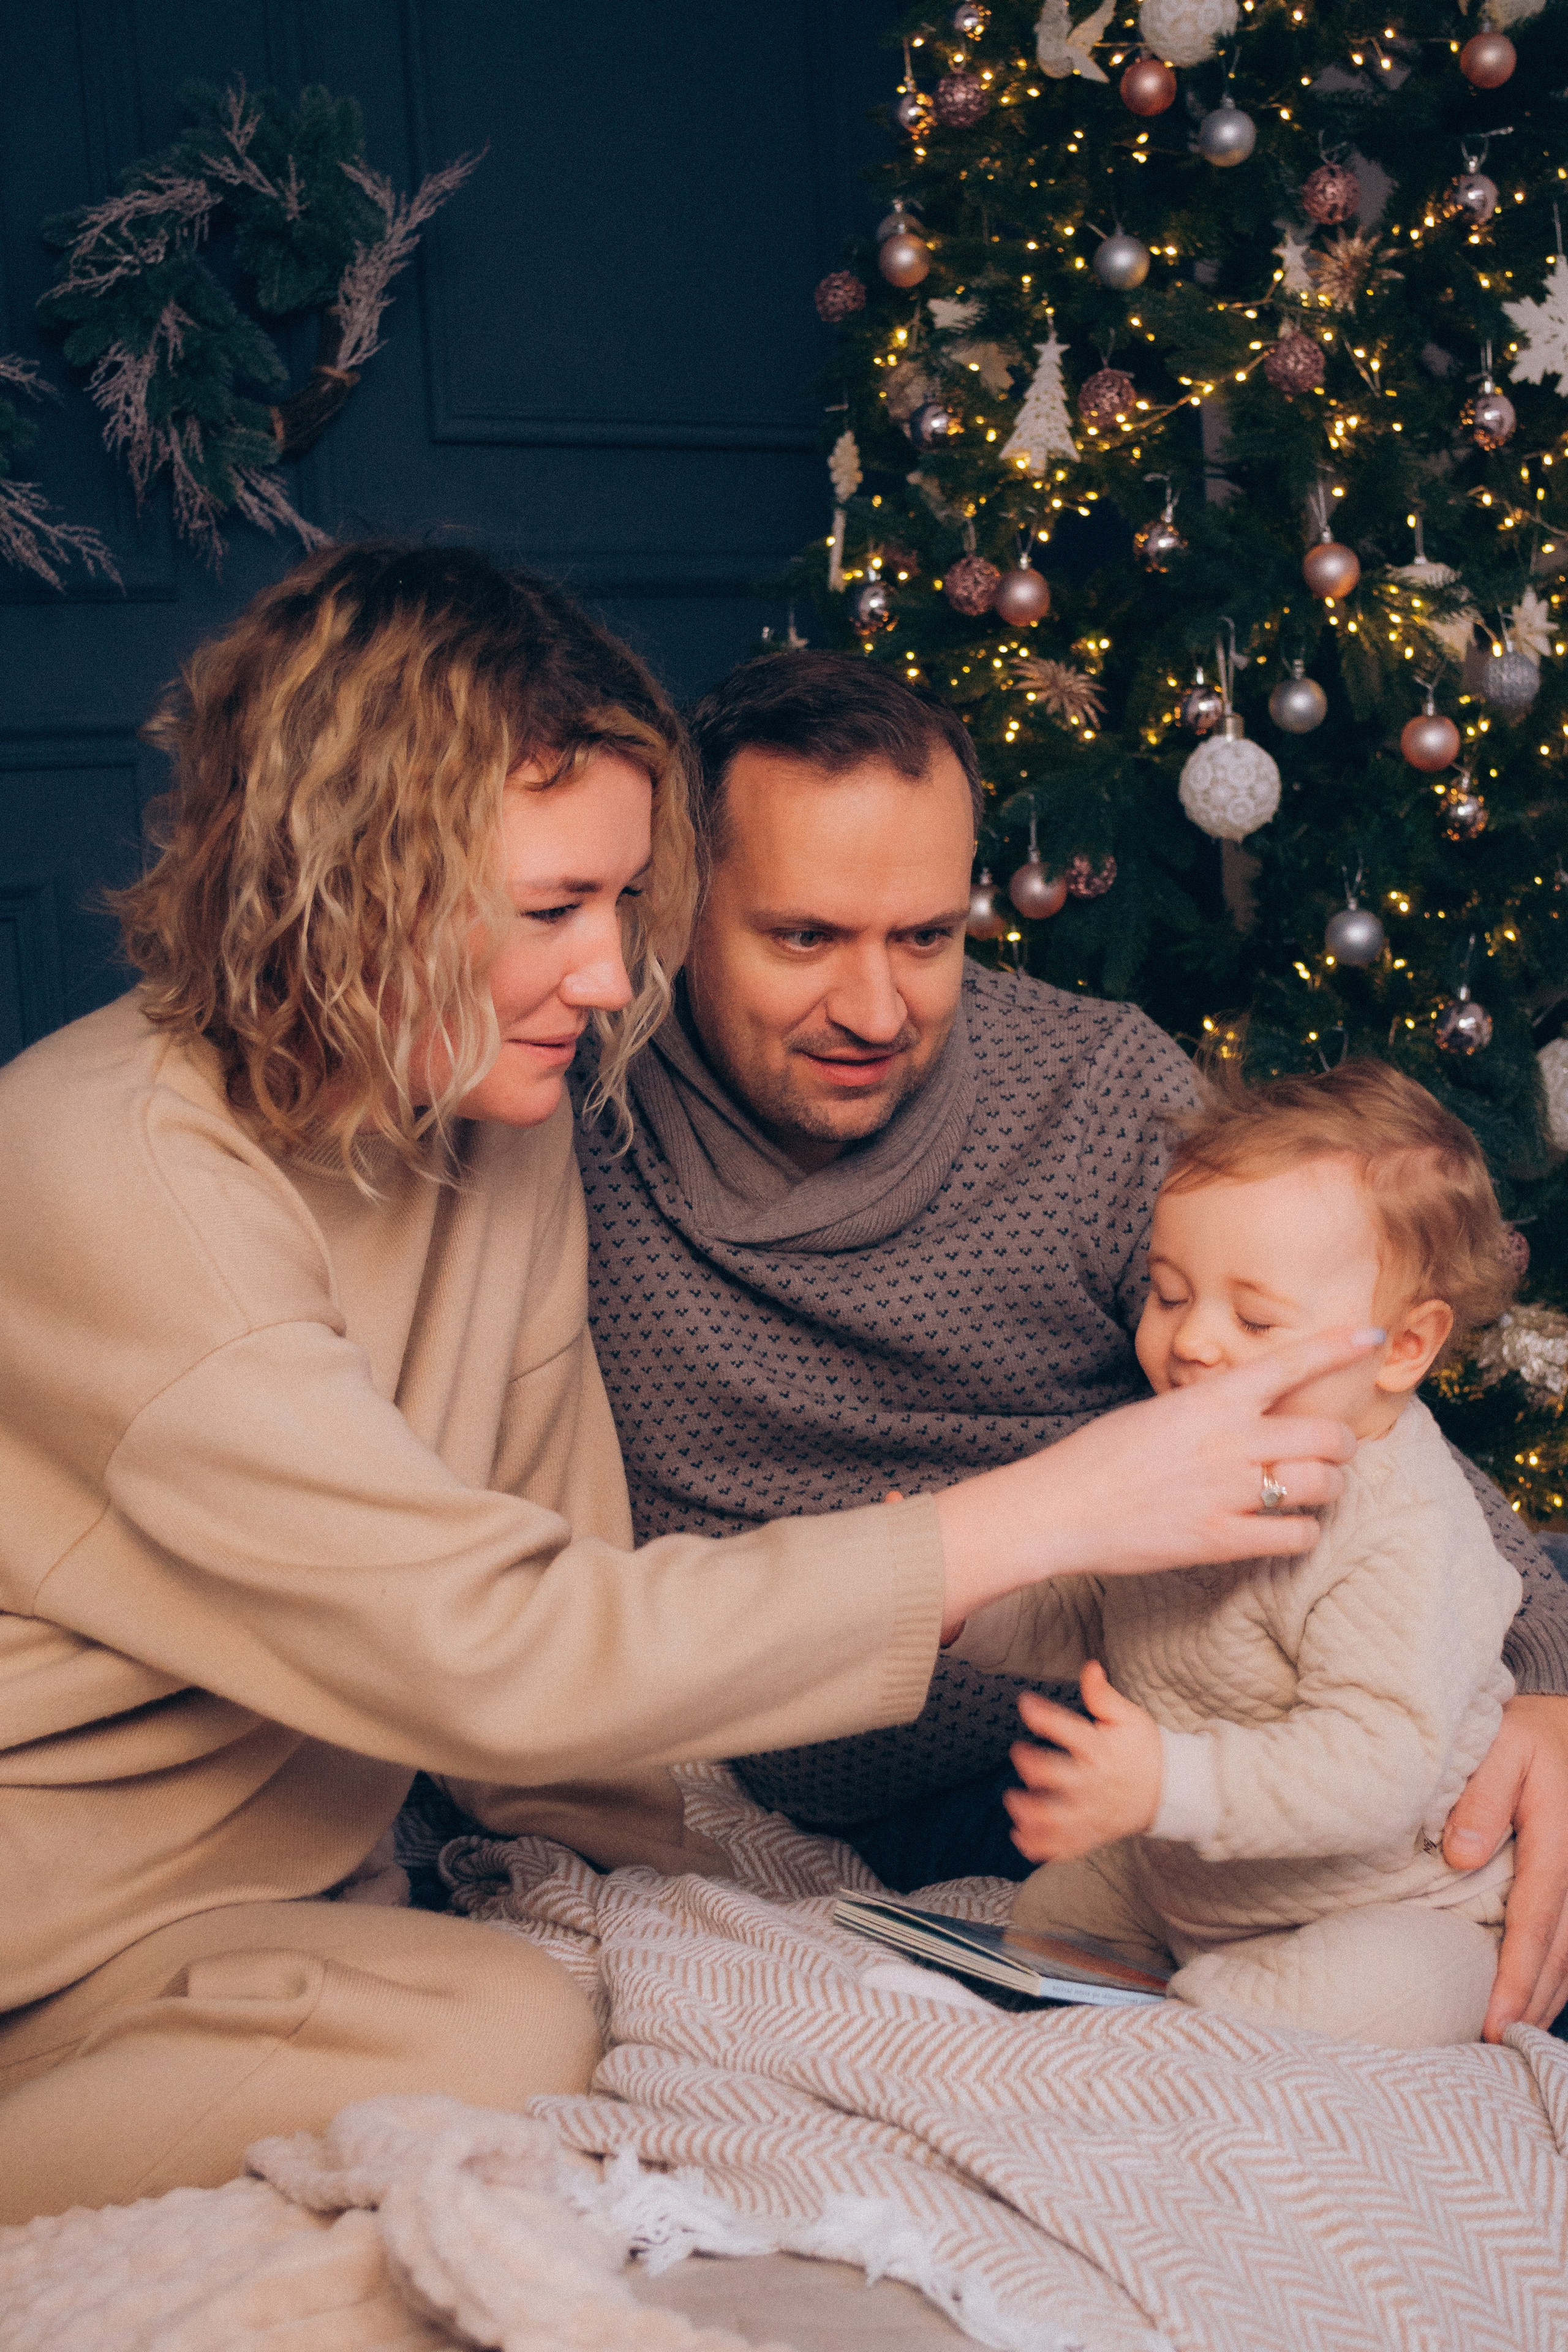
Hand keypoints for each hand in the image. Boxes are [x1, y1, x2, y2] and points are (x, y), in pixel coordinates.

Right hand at [935, 1326, 1373, 1636]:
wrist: (1059, 1507)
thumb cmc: (1101, 1457)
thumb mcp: (1157, 1413)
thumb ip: (1209, 1411)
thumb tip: (1247, 1410)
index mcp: (1209, 1401)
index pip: (1289, 1362)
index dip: (1338, 1346)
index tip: (1374, 1334)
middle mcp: (1228, 1441)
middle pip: (1327, 1434)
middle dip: (1340, 1444)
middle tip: (1331, 1453)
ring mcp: (1228, 1491)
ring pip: (1322, 1485)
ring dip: (1327, 1489)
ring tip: (1311, 1490)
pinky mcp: (1221, 1538)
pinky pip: (1295, 1535)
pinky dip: (1301, 1532)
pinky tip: (1284, 1529)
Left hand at [1004, 1662, 1162, 1864]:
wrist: (1170, 1791)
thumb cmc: (1144, 1749)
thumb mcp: (1129, 1718)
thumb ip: (1104, 1696)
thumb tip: (1090, 1666)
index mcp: (1101, 1751)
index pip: (1070, 1731)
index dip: (1044, 1716)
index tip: (1025, 1703)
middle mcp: (1094, 1784)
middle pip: (1059, 1778)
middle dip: (1034, 1767)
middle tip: (1018, 1753)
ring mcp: (1093, 1813)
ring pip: (1057, 1819)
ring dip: (1031, 1813)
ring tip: (1013, 1803)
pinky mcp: (1092, 1834)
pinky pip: (1065, 1847)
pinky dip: (1042, 1848)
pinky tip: (1021, 1838)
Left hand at [1443, 1692, 1567, 2039]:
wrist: (1565, 1726)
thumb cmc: (1524, 1735)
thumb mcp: (1501, 1751)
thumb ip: (1479, 1801)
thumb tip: (1458, 1858)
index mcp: (1557, 1841)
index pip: (1535, 1924)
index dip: (1514, 1977)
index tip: (1494, 2021)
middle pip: (1560, 1954)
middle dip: (1529, 2003)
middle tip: (1495, 2046)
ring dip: (1545, 1997)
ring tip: (1510, 2036)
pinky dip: (1558, 1975)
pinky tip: (1534, 2001)